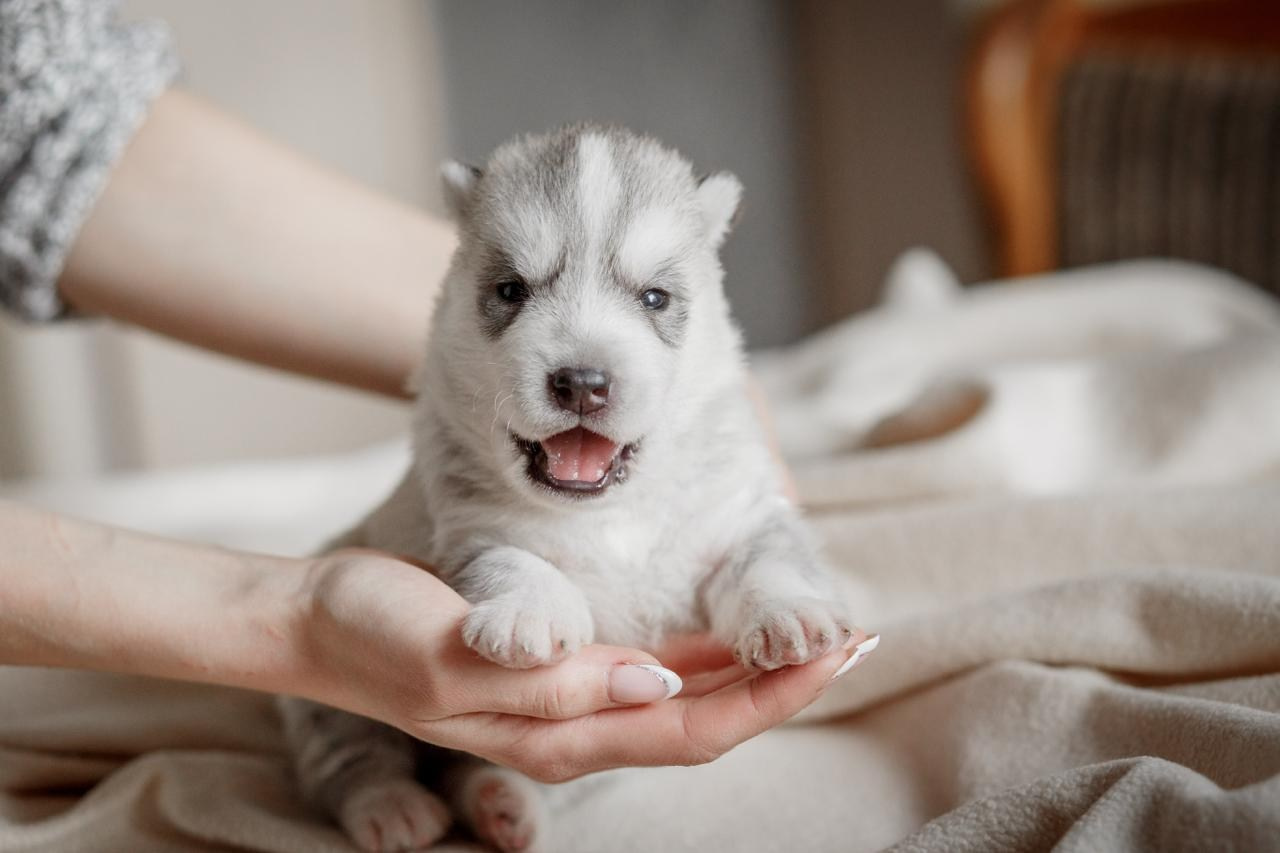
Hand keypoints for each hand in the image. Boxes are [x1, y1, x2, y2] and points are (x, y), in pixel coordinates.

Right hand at [291, 549, 872, 782]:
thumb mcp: (454, 652)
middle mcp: (570, 725)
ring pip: (682, 700)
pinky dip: (699, 660)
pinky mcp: (551, 671)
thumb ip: (553, 677)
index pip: (690, 724)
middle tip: (855, 642)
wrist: (314, 620)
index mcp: (556, 729)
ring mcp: (562, 703)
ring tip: (813, 641)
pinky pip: (644, 677)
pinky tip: (724, 639)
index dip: (771, 696)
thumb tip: (658, 685)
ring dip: (751, 674)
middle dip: (784, 686)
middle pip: (703, 718)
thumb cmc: (373, 630)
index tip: (838, 656)